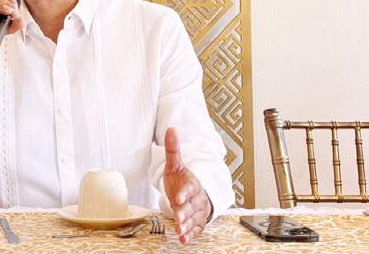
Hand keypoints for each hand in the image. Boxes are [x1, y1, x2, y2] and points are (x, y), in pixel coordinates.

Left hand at [163, 127, 211, 243]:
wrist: (195, 192)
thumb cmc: (182, 179)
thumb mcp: (175, 164)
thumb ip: (173, 149)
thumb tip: (171, 129)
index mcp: (192, 184)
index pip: (189, 188)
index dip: (184, 193)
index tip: (178, 197)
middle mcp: (196, 199)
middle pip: (191, 206)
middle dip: (184, 211)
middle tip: (178, 216)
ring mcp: (197, 211)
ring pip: (193, 219)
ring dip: (186, 225)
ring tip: (179, 229)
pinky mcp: (196, 222)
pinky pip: (195, 229)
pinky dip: (189, 234)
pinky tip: (183, 239)